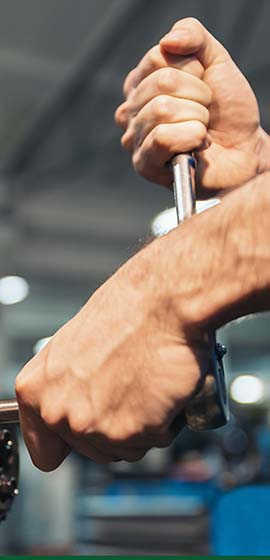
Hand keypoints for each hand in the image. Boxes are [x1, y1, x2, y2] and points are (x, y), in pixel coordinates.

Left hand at [15, 238, 210, 470]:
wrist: (163, 303)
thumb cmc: (127, 313)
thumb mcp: (74, 346)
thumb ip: (66, 385)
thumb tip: (77, 403)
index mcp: (37, 390)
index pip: (44, 450)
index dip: (69, 442)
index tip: (83, 434)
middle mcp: (59, 412)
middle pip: (93, 450)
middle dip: (116, 427)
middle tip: (130, 388)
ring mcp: (93, 426)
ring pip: (127, 449)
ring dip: (144, 425)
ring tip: (147, 383)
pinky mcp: (130, 432)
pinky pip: (156, 441)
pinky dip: (167, 420)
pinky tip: (163, 388)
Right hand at [115, 18, 269, 193]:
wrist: (244, 149)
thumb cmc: (226, 111)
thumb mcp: (215, 61)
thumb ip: (193, 36)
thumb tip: (168, 41)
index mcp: (140, 83)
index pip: (158, 57)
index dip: (192, 70)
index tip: (203, 88)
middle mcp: (130, 110)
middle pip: (161, 83)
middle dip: (197, 96)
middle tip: (206, 112)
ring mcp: (133, 138)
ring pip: (162, 109)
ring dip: (197, 118)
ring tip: (202, 130)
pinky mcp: (143, 164)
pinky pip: (162, 138)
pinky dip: (191, 138)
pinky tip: (197, 146)